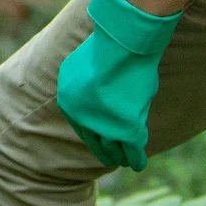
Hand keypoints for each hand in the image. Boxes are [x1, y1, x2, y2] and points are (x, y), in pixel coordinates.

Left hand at [54, 0, 182, 170]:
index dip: (91, 131)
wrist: (121, 43)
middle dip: (102, 147)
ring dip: (118, 155)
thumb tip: (95, 90)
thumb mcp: (85, 65)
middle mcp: (80, 116)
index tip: (99, 137)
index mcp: (67, 98)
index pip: (80, 122)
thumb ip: (88, 84)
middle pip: (92, 139)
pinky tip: (138, 163)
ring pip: (111, 148)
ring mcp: (102, 124)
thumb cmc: (108, 45)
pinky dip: (135, 158)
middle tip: (110, 155)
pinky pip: (131, 150)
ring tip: (124, 159)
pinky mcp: (125, 129)